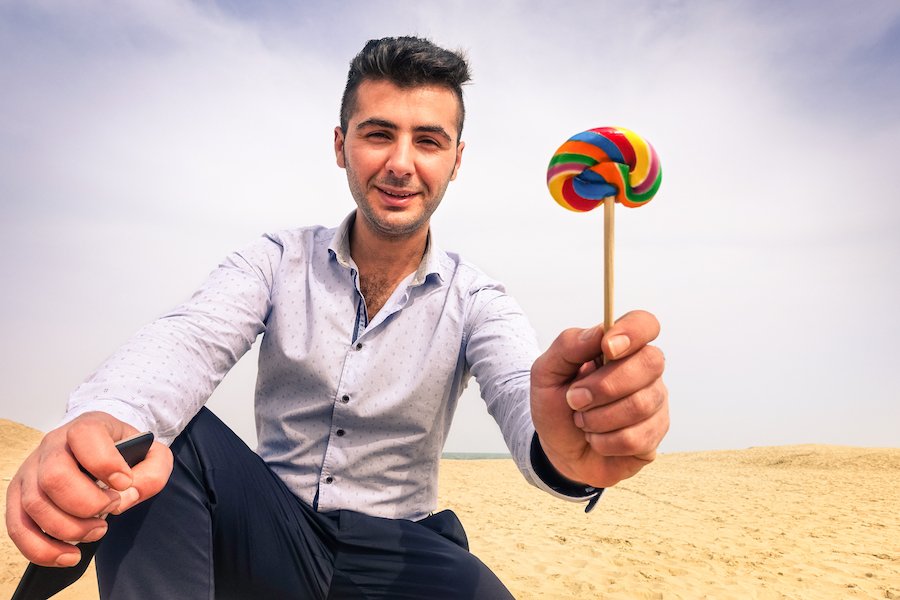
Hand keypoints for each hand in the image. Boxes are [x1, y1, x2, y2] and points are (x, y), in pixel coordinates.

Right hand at [5, 411, 172, 566]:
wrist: (100, 450)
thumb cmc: (125, 453)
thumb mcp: (152, 453)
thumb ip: (153, 472)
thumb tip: (126, 496)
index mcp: (87, 427)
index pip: (85, 436)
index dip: (105, 463)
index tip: (124, 482)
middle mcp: (53, 446)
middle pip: (55, 477)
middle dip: (87, 503)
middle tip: (112, 507)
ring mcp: (31, 471)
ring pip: (35, 505)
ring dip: (69, 529)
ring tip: (98, 530)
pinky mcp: (20, 496)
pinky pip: (18, 528)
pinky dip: (41, 549)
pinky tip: (68, 556)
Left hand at [530, 310, 667, 487]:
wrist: (558, 450)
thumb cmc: (556, 406)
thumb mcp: (546, 373)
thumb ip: (567, 346)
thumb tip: (599, 332)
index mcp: (619, 347)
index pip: (645, 324)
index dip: (633, 332)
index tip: (607, 347)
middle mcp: (644, 371)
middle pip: (650, 363)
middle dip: (604, 386)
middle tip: (574, 399)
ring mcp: (654, 402)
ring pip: (640, 404)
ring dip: (598, 418)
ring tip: (582, 421)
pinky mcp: (654, 435)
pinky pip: (637, 438)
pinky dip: (605, 442)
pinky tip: (596, 439)